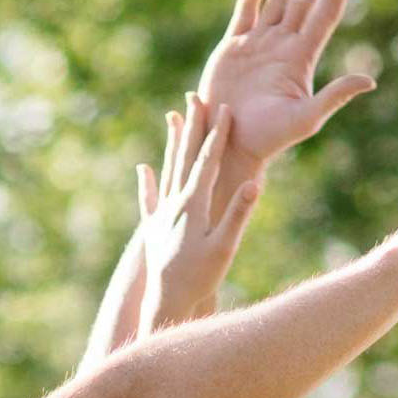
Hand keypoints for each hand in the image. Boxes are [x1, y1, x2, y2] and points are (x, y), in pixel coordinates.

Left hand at [136, 98, 265, 328]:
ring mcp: (161, 214)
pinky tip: (143, 168)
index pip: (207, 160)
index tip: (224, 108)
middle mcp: (173, 202)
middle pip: (184, 157)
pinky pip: (149, 198)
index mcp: (193, 204)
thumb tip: (254, 183)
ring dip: (172, 143)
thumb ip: (238, 214)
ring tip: (172, 117)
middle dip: (192, 126)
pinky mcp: (152, 228)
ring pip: (167, 169)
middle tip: (196, 97)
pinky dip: (147, 182)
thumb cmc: (200, 277)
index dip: (216, 133)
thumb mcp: (224, 247)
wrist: (167, 301)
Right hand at [194, 0, 376, 163]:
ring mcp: (258, 45)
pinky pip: (245, 13)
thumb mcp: (306, 118)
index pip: (324, 15)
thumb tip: (370, 80)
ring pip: (277, 0)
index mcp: (301, 59)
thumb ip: (335, 95)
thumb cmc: (269, 138)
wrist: (230, 144)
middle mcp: (283, 47)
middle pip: (304, 0)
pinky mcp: (233, 48)